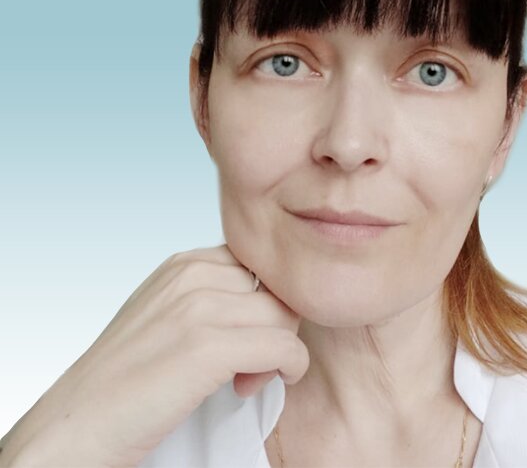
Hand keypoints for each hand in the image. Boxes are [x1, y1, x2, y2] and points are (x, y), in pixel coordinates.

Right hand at [1, 244, 308, 467]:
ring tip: (247, 377)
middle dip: (278, 326)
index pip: (260, 263)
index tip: (251, 335)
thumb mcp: (164, 315)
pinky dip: (289, 368)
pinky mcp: (206, 347)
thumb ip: (208, 296)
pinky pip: (284, 347)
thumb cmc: (122, 381)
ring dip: (281, 350)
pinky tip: (255, 385)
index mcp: (184, 264)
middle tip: (253, 364)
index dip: (267, 300)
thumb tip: (264, 300)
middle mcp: (191, 274)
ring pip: (285, 315)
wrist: (71, 428)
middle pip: (278, 287)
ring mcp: (198, 307)